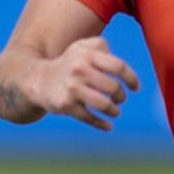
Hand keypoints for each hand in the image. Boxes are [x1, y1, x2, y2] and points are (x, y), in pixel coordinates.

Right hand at [16, 36, 140, 130]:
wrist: (38, 80)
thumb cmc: (67, 64)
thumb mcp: (80, 47)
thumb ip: (100, 46)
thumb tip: (118, 63)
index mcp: (87, 55)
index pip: (118, 67)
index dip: (131, 78)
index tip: (135, 88)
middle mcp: (79, 70)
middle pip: (113, 87)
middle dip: (121, 96)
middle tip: (120, 99)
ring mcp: (72, 89)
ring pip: (103, 104)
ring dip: (113, 111)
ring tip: (115, 111)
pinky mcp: (66, 105)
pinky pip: (89, 117)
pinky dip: (101, 124)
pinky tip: (108, 126)